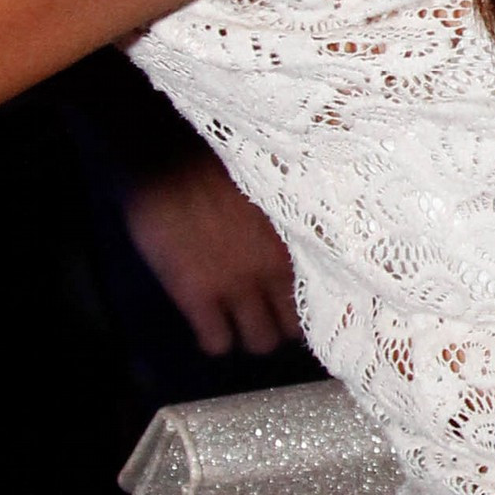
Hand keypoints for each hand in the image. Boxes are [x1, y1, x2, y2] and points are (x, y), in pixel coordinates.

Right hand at [124, 148, 300, 356]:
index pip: (327, 295)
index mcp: (301, 240)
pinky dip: (213, 339)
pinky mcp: (198, 296)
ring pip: (260, 342)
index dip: (310, 303)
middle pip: (295, 328)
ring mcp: (238, 286)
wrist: (167, 153)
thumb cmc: (220, 158)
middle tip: (264, 312)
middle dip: (281, 323)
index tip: (296, 300)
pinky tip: (207, 327)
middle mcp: (276, 269)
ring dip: (249, 334)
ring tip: (236, 321)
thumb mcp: (275, 189)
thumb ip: (292, 222)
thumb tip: (302, 243)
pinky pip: (217, 342)